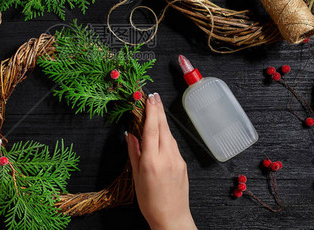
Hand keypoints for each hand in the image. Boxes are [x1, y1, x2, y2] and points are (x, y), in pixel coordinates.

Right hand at [126, 93, 196, 229]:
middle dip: (157, 109)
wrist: (172, 218)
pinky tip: (161, 132)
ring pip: (168, 134)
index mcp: (151, 161)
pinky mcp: (182, 163)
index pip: (151, 129)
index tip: (148, 98)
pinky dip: (166, 134)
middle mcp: (166, 157)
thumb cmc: (150, 202)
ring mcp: (177, 159)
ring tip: (155, 110)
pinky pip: (173, 144)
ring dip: (161, 121)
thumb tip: (131, 134)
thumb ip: (134, 152)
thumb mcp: (136, 176)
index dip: (150, 111)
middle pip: (162, 127)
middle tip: (153, 95)